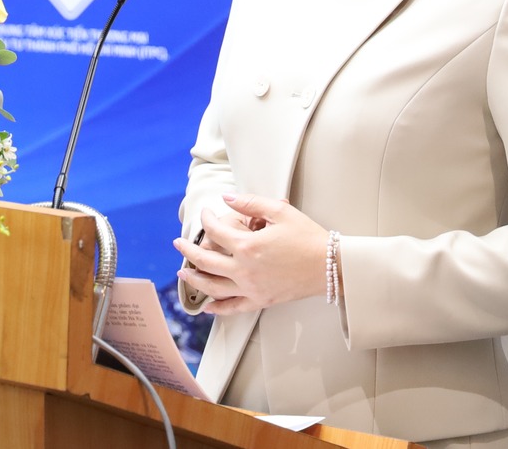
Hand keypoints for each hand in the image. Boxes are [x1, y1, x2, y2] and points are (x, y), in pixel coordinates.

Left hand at [173, 195, 329, 315]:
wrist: (329, 266)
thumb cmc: (307, 237)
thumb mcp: (280, 211)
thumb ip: (250, 203)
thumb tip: (226, 199)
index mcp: (248, 245)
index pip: (216, 231)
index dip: (206, 219)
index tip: (206, 212)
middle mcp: (244, 269)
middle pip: (206, 261)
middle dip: (188, 250)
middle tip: (179, 243)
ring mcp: (250, 288)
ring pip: (213, 287)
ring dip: (195, 278)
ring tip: (183, 272)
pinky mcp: (260, 301)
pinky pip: (233, 308)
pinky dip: (217, 308)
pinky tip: (207, 306)